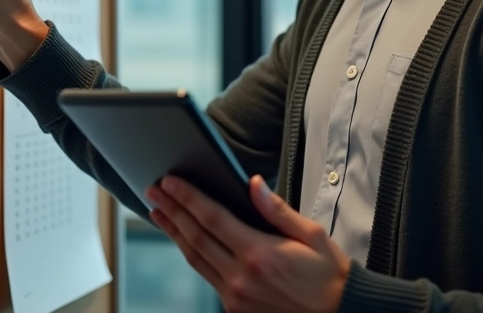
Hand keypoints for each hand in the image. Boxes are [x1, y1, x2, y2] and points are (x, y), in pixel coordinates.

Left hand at [145, 175, 349, 312]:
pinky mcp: (235, 309)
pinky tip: (184, 239)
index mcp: (260, 254)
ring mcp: (235, 296)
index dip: (187, 197)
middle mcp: (242, 277)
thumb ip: (278, 210)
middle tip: (154, 191)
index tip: (170, 182)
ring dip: (174, 232)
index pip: (212, 217)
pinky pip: (206, 275)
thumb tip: (253, 185)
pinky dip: (192, 254)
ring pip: (195, 258)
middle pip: (195, 237)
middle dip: (172, 210)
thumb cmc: (328, 275)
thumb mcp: (312, 235)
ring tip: (159, 212)